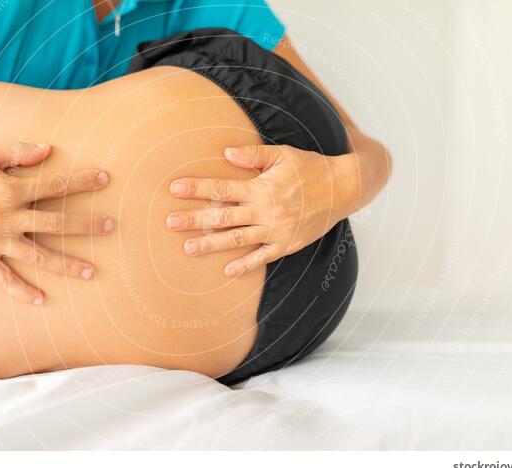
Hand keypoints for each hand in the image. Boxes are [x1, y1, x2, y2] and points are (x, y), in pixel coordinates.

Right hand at [0, 142, 111, 303]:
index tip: (106, 179)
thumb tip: (48, 149)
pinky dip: (22, 291)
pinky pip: (3, 279)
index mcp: (9, 189)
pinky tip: (42, 299)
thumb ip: (17, 152)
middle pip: (56, 222)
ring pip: (38, 255)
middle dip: (86, 225)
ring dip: (67, 264)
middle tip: (111, 227)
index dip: (82, 181)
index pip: (55, 185)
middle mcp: (5, 217)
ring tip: (91, 272)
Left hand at [166, 144, 353, 276]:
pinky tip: (227, 271)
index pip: (222, 188)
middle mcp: (266, 211)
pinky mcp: (286, 244)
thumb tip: (226, 153)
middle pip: (223, 217)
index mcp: (262, 188)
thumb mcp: (283, 154)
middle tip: (169, 223)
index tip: (174, 189)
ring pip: (237, 240)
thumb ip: (254, 156)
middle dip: (194, 220)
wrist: (342, 189)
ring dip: (211, 245)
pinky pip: (262, 257)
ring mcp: (276, 231)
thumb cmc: (310, 168)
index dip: (197, 188)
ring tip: (188, 248)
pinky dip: (245, 265)